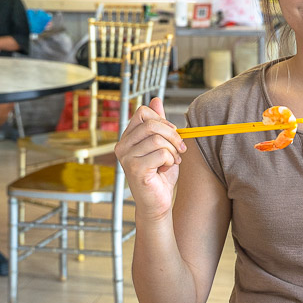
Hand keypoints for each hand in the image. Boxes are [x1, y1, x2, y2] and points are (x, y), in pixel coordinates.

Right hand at [114, 97, 185, 222]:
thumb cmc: (160, 175)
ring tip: (173, 161)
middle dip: (172, 135)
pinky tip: (166, 169)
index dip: (162, 120)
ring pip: (158, 139)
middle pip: (151, 124)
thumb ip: (159, 124)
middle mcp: (122, 146)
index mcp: (127, 137)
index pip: (143, 112)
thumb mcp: (162, 145)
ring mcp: (126, 158)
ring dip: (172, 150)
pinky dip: (170, 160)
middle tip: (180, 148)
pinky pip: (161, 153)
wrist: (158, 203)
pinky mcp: (135, 169)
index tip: (173, 133)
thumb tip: (155, 99)